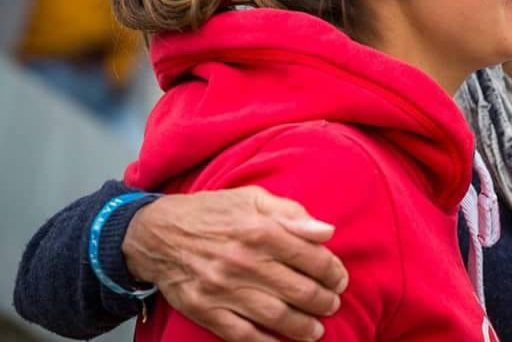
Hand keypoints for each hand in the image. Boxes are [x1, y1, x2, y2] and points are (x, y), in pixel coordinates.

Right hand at [122, 187, 347, 341]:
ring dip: (304, 327)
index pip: (312, 257)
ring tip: (316, 329)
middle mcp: (244, 262)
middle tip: (333, 304)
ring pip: (277, 317)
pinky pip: (242, 335)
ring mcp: (224, 290)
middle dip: (324, 301)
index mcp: (260, 231)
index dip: (333, 272)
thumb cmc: (212, 212)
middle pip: (300, 291)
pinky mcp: (205, 311)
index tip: (340, 279)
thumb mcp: (253, 198)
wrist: (156, 233)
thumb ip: (293, 214)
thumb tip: (327, 232)